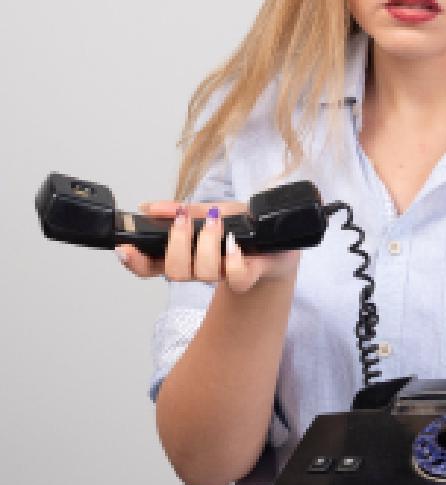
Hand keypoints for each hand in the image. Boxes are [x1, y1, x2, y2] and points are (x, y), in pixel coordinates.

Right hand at [114, 200, 300, 292]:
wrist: (281, 239)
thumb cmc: (244, 226)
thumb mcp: (210, 210)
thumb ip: (181, 211)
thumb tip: (150, 207)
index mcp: (187, 255)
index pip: (152, 266)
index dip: (136, 262)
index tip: (125, 248)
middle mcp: (202, 269)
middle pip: (174, 272)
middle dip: (176, 243)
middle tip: (182, 220)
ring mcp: (225, 274)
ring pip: (202, 273)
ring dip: (205, 243)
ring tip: (214, 221)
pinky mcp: (250, 275)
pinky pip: (235, 277)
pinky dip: (232, 260)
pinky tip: (234, 243)